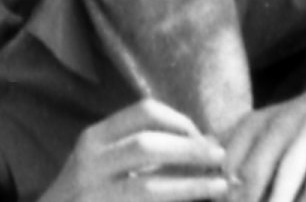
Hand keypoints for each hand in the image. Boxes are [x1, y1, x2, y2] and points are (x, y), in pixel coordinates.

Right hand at [45, 100, 229, 201]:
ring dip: (191, 186)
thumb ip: (141, 152)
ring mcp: (93, 196)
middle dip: (191, 151)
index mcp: (94, 139)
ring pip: (148, 187)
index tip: (204, 138)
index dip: (181, 122)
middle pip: (149, 144)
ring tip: (220, 187)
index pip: (144, 113)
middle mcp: (90, 163)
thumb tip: (204, 142)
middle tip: (220, 159)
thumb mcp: (102, 165)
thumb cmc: (85, 195)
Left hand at [225, 68, 305, 201]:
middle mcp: (279, 124)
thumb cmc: (301, 124)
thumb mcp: (266, 130)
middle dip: (244, 198)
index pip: (228, 159)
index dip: (221, 188)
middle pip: (254, 169)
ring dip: (277, 199)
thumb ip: (237, 149)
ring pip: (287, 171)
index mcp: (254, 123)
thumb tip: (206, 172)